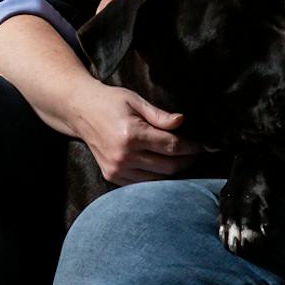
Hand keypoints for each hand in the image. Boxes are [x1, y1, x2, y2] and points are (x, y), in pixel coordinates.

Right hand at [73, 83, 204, 183]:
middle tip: (196, 154)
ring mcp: (117, 169)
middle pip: (168, 166)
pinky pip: (142, 183)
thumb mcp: (135, 101)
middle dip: (187, 161)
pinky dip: (156, 178)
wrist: (80, 111)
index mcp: (132, 134)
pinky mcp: (112, 176)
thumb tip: (182, 122)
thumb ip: (159, 115)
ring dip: (174, 172)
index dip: (192, 147)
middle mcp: (124, 155)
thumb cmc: (109, 102)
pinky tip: (164, 168)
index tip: (204, 145)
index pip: (172, 146)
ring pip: (158, 179)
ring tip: (183, 161)